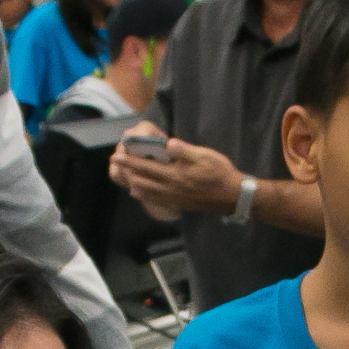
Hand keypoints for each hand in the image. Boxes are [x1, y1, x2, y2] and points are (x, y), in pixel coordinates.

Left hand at [111, 129, 242, 220]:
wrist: (231, 196)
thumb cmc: (219, 172)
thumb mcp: (205, 156)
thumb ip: (184, 151)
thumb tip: (167, 144)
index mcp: (174, 174)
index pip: (145, 167)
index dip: (129, 161)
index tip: (116, 155)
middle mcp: (170, 188)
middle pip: (142, 181)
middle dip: (127, 172)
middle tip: (117, 165)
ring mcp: (173, 198)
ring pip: (146, 192)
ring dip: (134, 184)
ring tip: (126, 178)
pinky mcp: (178, 204)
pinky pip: (155, 201)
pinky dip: (144, 195)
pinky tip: (141, 193)